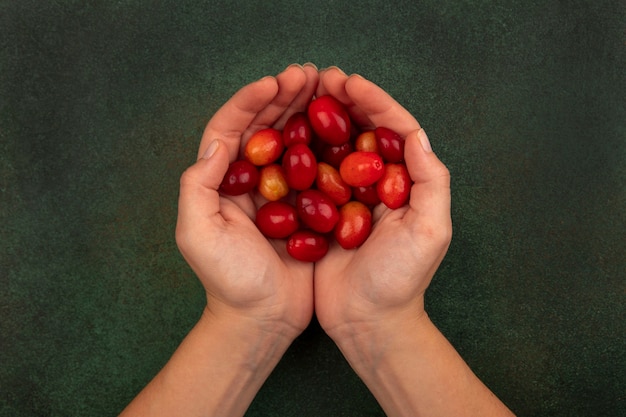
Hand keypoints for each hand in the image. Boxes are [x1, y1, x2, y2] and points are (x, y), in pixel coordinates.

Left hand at [176, 63, 318, 338]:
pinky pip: (319, 167)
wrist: (262, 318)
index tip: (275, 82)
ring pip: (293, 140)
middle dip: (283, 97)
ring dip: (307, 112)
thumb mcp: (198, 233)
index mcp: (222, 180)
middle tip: (308, 74)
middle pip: (264, 126)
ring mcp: (280, 191)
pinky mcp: (307, 206)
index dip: (251, 101)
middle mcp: (250, 179)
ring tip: (326, 87)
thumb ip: (198, 185)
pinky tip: (344, 127)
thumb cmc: (227, 280)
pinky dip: (329, 145)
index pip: (232, 127)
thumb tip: (218, 141)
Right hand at [313, 67, 451, 341]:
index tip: (350, 82)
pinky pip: (310, 175)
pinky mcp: (321, 213)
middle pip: (362, 131)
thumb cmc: (402, 280)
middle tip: (320, 78)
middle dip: (343, 102)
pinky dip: (299, 152)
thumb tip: (416, 133)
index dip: (374, 102)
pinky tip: (283, 135)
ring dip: (319, 119)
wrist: (368, 321)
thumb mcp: (430, 231)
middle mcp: (377, 183)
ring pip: (333, 147)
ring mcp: (347, 197)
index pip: (393, 130)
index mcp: (405, 182)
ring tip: (301, 95)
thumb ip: (430, 181)